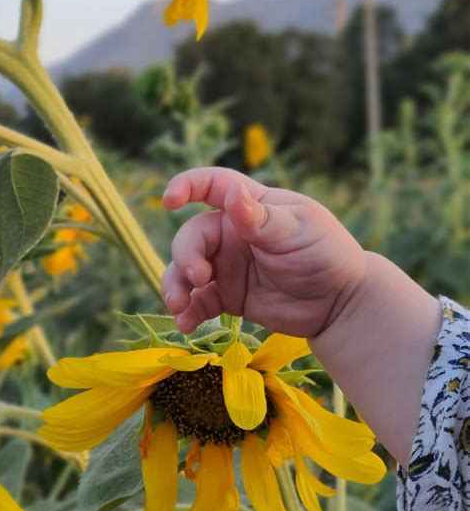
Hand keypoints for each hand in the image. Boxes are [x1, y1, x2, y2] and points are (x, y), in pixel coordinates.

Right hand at [162, 166, 365, 336]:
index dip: (187, 186)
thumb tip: (233, 195)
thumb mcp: (298, 232)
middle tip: (199, 277)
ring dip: (175, 284)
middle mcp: (233, 233)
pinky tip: (186, 325)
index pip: (213, 185)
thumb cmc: (326, 254)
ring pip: (186, 269)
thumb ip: (262, 219)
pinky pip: (199, 302)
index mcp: (251, 207)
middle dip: (186, 255)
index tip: (169, 200)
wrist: (340, 304)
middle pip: (193, 236)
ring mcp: (228, 266)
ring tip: (179, 305)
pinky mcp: (229, 296)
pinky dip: (188, 311)